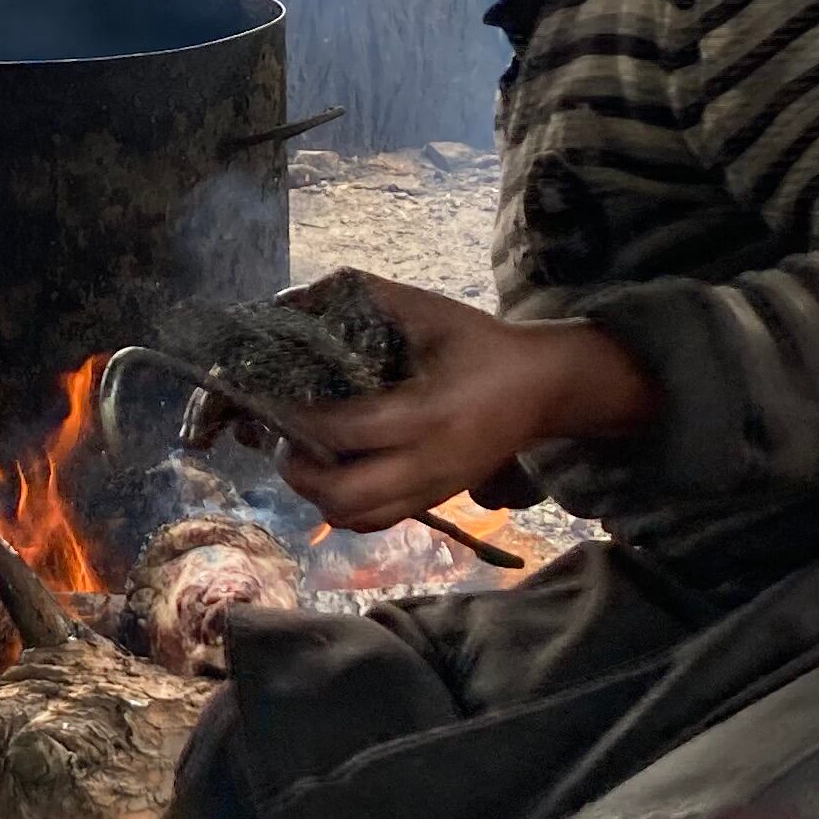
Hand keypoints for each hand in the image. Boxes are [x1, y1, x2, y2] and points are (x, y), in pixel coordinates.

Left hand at [275, 276, 658, 530]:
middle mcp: (428, 465)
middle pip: (343, 496)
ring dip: (317, 494)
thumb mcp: (432, 313)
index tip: (273, 399)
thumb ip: (371, 299)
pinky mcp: (435, 502)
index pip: (348, 432)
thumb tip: (302, 297)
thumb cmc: (483, 345)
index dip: (300, 422)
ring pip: (355, 519)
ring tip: (307, 456)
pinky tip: (337, 470)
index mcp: (428, 415)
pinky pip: (376, 522)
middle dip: (300, 471)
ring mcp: (432, 491)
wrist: (545, 389)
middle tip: (286, 439)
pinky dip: (344, 505)